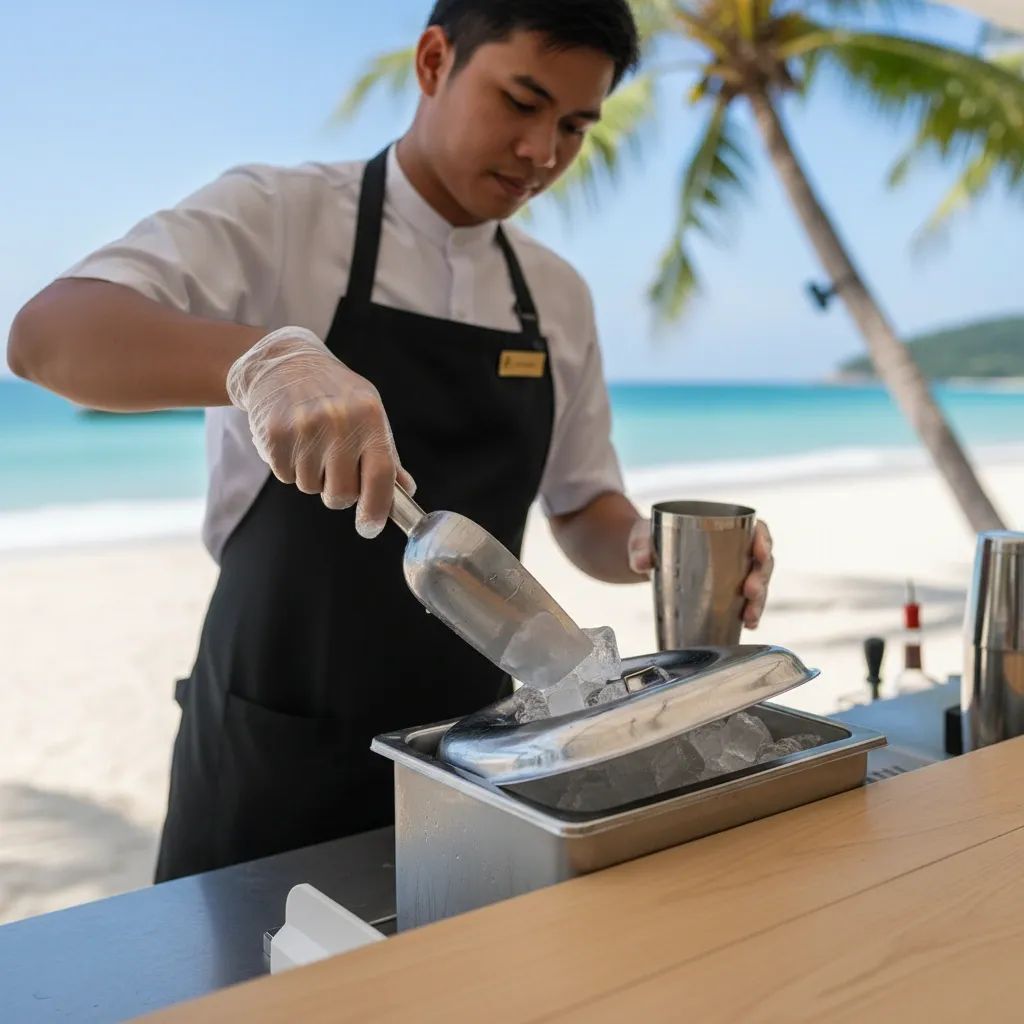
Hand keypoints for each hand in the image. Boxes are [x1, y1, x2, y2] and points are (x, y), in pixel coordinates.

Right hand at [227, 326, 414, 537]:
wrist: (283, 363)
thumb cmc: (334, 394)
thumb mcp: (368, 413)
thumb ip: (386, 455)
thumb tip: (406, 491)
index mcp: (369, 416)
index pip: (380, 475)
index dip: (377, 509)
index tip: (370, 527)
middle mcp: (338, 421)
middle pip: (342, 493)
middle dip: (338, 491)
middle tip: (333, 466)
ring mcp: (304, 428)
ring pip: (311, 488)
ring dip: (312, 476)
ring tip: (310, 443)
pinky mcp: (274, 436)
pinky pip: (286, 477)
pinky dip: (289, 467)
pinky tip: (292, 440)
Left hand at [626, 517, 774, 629]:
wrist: (642, 555)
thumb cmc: (648, 538)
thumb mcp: (643, 538)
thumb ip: (641, 548)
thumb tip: (641, 563)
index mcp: (722, 526)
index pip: (756, 529)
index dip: (764, 540)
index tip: (760, 552)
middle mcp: (734, 548)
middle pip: (761, 561)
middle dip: (761, 578)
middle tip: (750, 591)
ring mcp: (732, 570)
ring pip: (758, 584)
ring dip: (759, 601)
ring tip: (750, 617)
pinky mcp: (724, 590)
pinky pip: (745, 601)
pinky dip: (749, 613)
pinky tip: (748, 625)